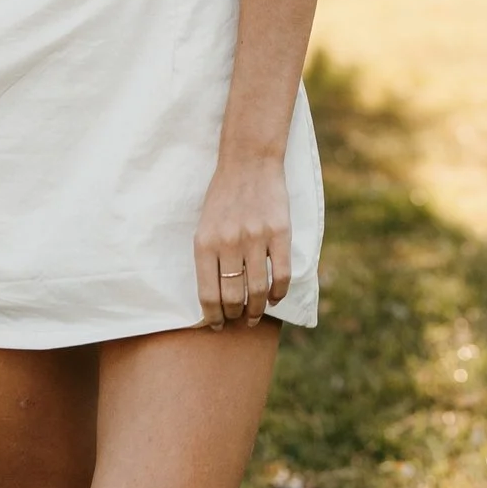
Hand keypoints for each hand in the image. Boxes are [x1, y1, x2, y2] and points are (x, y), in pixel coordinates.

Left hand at [193, 155, 291, 328]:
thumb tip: (214, 297)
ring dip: (256, 309)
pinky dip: (278, 293)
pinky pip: (281, 274)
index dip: (213, 316)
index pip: (208, 294)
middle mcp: (229, 243)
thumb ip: (209, 258)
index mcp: (205, 243)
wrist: (249, 162)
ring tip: (254, 315)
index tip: (217, 325)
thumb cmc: (223, 196)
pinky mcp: (280, 233)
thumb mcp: (205, 226)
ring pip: (257, 290)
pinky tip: (274, 298)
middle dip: (234, 315)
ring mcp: (256, 238)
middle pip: (233, 296)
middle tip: (237, 320)